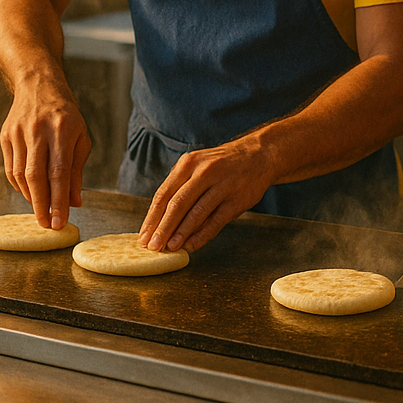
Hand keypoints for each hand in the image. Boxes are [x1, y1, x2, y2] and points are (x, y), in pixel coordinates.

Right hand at [0, 77, 91, 229]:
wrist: (38, 85)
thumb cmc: (66, 115)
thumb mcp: (81, 138)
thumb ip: (76, 171)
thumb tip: (75, 202)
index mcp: (62, 129)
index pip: (59, 172)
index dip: (59, 200)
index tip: (60, 222)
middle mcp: (38, 130)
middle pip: (35, 176)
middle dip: (41, 205)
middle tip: (47, 225)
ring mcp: (18, 133)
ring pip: (20, 174)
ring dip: (30, 197)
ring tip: (41, 209)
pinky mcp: (5, 136)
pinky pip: (10, 169)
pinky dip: (20, 186)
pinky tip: (29, 193)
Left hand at [138, 137, 276, 251]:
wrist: (258, 154)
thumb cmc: (221, 164)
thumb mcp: (198, 165)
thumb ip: (180, 187)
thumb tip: (158, 220)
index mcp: (189, 163)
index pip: (164, 194)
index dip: (152, 217)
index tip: (143, 236)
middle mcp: (204, 172)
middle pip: (177, 204)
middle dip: (163, 228)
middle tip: (153, 246)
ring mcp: (222, 185)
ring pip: (197, 213)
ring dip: (181, 233)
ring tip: (170, 247)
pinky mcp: (237, 199)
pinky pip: (216, 221)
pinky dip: (202, 235)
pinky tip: (192, 245)